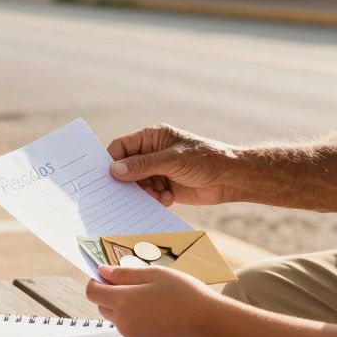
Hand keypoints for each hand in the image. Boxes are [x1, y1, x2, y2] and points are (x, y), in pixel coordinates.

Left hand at [86, 264, 223, 336]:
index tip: (108, 275)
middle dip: (111, 294)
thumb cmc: (184, 293)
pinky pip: (131, 331)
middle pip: (103, 306)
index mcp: (123, 301)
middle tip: (135, 284)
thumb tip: (102, 272)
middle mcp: (123, 322)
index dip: (97, 282)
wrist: (209, 323)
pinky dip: (137, 321)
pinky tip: (159, 314)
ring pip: (117, 319)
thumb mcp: (155, 274)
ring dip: (124, 308)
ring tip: (151, 299)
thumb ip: (125, 274)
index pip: (92, 292)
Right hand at [107, 124, 235, 205]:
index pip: (122, 147)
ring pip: (137, 184)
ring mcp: (159, 171)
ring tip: (157, 194)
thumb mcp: (172, 160)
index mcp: (152, 138)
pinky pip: (149, 195)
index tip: (106, 177)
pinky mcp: (165, 187)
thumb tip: (114, 170)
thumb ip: (143, 165)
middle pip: (127, 168)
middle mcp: (152, 153)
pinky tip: (168, 198)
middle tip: (125, 194)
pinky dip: (155, 199)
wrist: (230, 178)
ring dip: (143, 192)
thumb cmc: (205, 159)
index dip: (112, 161)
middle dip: (127, 181)